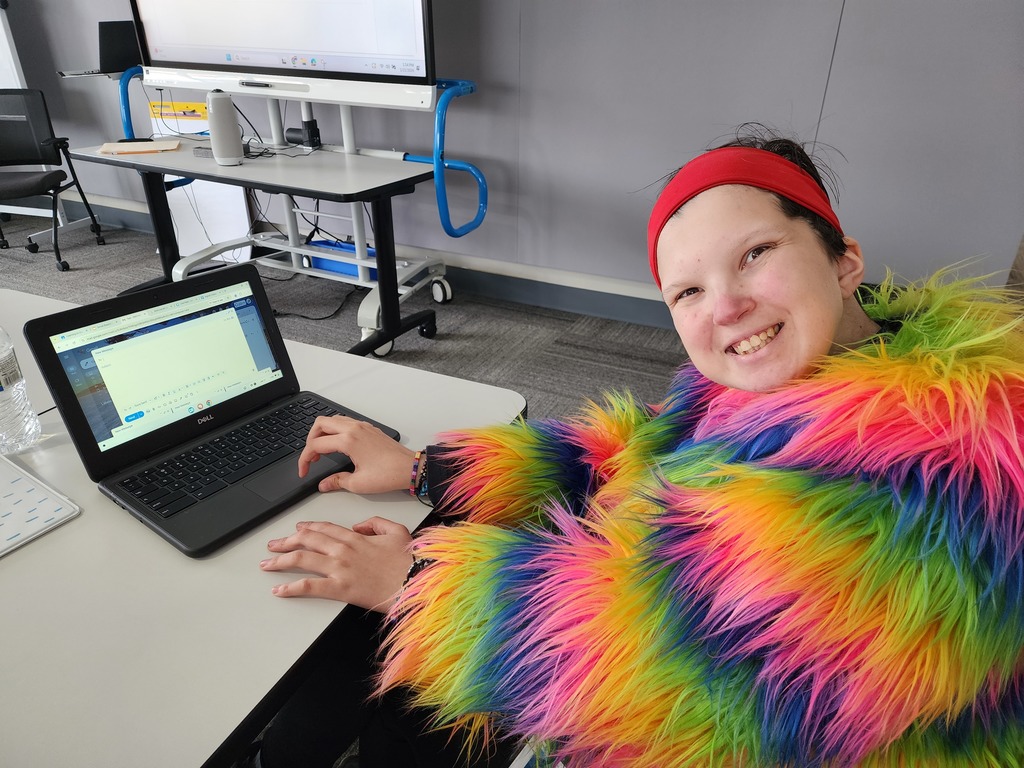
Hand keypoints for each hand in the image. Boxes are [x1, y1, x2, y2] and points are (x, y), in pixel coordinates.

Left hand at [261, 518, 413, 610]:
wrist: (415, 581)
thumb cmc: (409, 560)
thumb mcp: (397, 531)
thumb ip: (376, 523)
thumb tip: (359, 526)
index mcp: (355, 537)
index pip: (323, 528)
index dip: (307, 527)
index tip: (297, 529)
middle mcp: (343, 550)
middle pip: (307, 541)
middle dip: (286, 542)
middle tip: (273, 546)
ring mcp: (339, 569)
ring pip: (302, 560)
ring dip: (280, 561)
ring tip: (267, 564)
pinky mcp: (340, 589)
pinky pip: (309, 587)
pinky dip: (291, 588)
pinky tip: (279, 590)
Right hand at [298, 415, 416, 494]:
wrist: (410, 468)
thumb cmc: (389, 474)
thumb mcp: (358, 483)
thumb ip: (336, 482)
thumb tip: (323, 484)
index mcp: (348, 440)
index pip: (316, 445)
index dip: (304, 459)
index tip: (304, 471)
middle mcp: (354, 429)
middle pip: (320, 424)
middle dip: (309, 440)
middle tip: (310, 457)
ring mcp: (362, 426)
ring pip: (333, 420)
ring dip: (322, 433)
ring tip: (320, 451)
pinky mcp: (369, 428)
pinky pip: (345, 422)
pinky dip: (335, 430)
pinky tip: (336, 445)